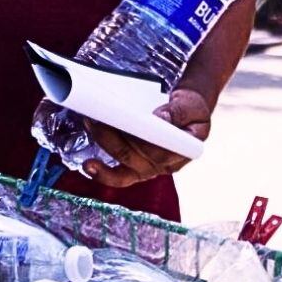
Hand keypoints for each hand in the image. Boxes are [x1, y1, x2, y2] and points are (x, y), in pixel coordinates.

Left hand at [82, 88, 210, 187]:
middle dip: (114, 136)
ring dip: (104, 142)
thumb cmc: (189, 109)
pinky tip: (88, 164)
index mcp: (184, 151)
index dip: (143, 141)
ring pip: (123, 160)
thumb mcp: (192, 105)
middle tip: (99, 116)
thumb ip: (180, 111)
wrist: (184, 111)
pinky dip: (101, 172)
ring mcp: (149, 168)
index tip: (131, 123)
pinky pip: (117, 176)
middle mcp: (165, 165)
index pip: (161, 151)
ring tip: (91, 123)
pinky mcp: (135, 169)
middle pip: (136, 155)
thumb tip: (161, 118)